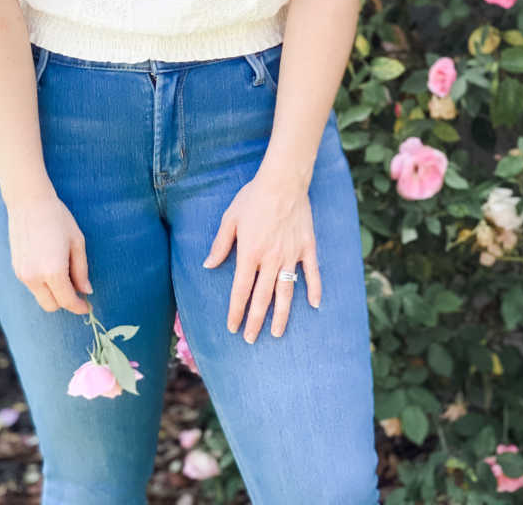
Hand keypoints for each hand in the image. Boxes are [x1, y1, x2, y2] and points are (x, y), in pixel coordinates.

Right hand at [7, 190, 92, 314]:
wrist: (29, 202)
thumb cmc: (58, 218)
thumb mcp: (77, 242)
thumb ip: (81, 270)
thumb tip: (86, 290)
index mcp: (53, 271)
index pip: (67, 300)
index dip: (79, 306)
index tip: (87, 306)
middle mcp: (35, 277)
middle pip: (51, 306)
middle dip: (65, 302)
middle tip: (77, 290)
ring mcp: (22, 274)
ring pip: (40, 297)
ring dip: (53, 293)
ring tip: (64, 272)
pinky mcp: (16, 269)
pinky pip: (32, 286)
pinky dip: (43, 284)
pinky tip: (50, 265)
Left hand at [202, 172, 320, 342]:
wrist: (282, 181)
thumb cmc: (253, 198)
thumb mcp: (230, 219)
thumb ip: (220, 244)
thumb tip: (208, 266)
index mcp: (249, 254)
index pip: (240, 291)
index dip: (236, 312)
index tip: (233, 328)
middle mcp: (270, 260)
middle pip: (262, 298)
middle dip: (255, 321)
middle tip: (251, 339)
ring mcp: (291, 255)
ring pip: (286, 293)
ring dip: (281, 316)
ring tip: (278, 333)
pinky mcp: (307, 248)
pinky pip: (312, 273)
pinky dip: (314, 289)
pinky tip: (314, 305)